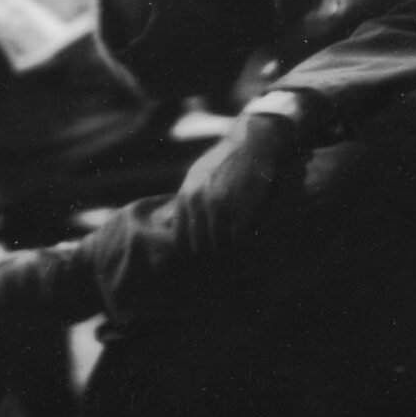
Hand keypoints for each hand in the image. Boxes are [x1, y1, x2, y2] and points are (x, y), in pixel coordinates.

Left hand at [160, 113, 299, 260]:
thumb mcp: (196, 177)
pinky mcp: (244, 207)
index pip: (181, 240)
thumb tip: (163, 222)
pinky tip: (247, 254)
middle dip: (209, 262)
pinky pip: (239, 241)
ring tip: (234, 268)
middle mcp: (200, 202)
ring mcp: (221, 206)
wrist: (252, 143)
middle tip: (218, 273)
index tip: (200, 266)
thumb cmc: (224, 162)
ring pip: (220, 247)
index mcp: (186, 197)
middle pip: (199, 248)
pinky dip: (243, 251)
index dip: (190, 257)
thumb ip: (182, 202)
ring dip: (228, 260)